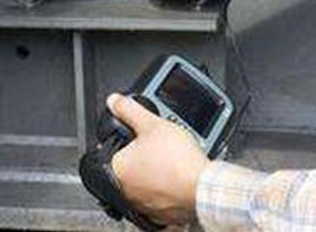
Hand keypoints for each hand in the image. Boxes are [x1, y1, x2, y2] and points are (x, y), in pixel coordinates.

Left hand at [107, 94, 209, 225]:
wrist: (202, 185)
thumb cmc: (177, 159)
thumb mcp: (152, 123)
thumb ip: (130, 111)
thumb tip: (114, 102)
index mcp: (118, 168)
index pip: (119, 148)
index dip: (135, 138)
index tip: (148, 137)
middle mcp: (126, 189)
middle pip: (134, 165)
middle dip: (147, 155)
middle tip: (163, 146)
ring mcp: (143, 204)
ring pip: (147, 181)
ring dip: (157, 172)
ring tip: (173, 160)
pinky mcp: (161, 214)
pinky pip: (161, 197)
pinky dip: (168, 188)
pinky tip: (178, 177)